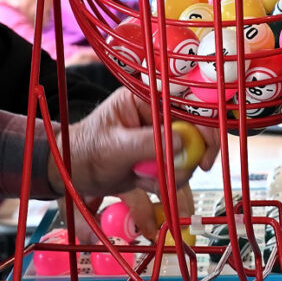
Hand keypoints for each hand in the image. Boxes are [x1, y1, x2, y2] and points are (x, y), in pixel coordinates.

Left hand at [64, 93, 193, 197]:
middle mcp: (157, 114)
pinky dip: (166, 181)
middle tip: (181, 174)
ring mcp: (160, 136)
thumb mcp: (115, 147)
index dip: (204, 126)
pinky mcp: (160, 156)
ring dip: (173, 173)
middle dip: (190, 157)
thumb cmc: (85, 151)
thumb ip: (149, 143)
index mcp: (146, 98)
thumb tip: (183, 143)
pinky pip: (177, 169)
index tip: (206, 152)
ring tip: (145, 178)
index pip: (186, 104)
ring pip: (188, 154)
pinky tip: (143, 182)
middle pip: (195, 131)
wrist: (75, 173)